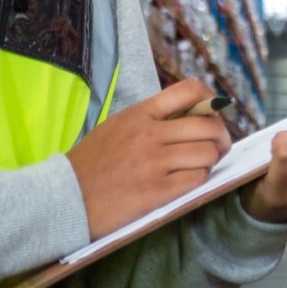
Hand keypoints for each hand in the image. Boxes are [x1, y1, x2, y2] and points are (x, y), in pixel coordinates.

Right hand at [66, 79, 233, 238]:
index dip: (211, 100)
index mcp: (139, 114)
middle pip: (208, 125)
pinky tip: (188, 182)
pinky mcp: (157, 192)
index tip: (214, 113)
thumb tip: (190, 115)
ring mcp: (154, 163)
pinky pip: (197, 180)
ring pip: (208, 153)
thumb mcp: (116, 127)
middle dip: (221, 137)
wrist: (65, 197)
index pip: (189, 90)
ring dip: (211, 161)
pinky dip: (200, 180)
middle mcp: (149, 134)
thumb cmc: (90, 165)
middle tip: (218, 147)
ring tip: (201, 166)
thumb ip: (149, 119)